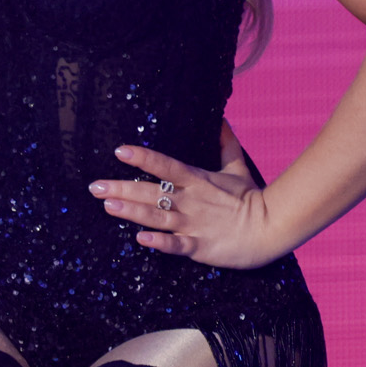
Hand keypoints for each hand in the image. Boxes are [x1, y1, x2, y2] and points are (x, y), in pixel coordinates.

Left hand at [91, 144, 285, 269]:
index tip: (119, 150)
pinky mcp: (200, 247)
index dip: (143, 158)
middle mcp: (192, 201)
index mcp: (199, 180)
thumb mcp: (238, 167)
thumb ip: (227, 143)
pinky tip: (140, 239)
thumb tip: (222, 119)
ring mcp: (194, 224)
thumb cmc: (252, 197)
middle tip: (94, 186)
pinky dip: (159, 242)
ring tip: (108, 206)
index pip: (166, 165)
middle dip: (122, 188)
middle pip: (152, 192)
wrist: (271, 227)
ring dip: (131, 212)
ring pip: (157, 217)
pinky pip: (176, 245)